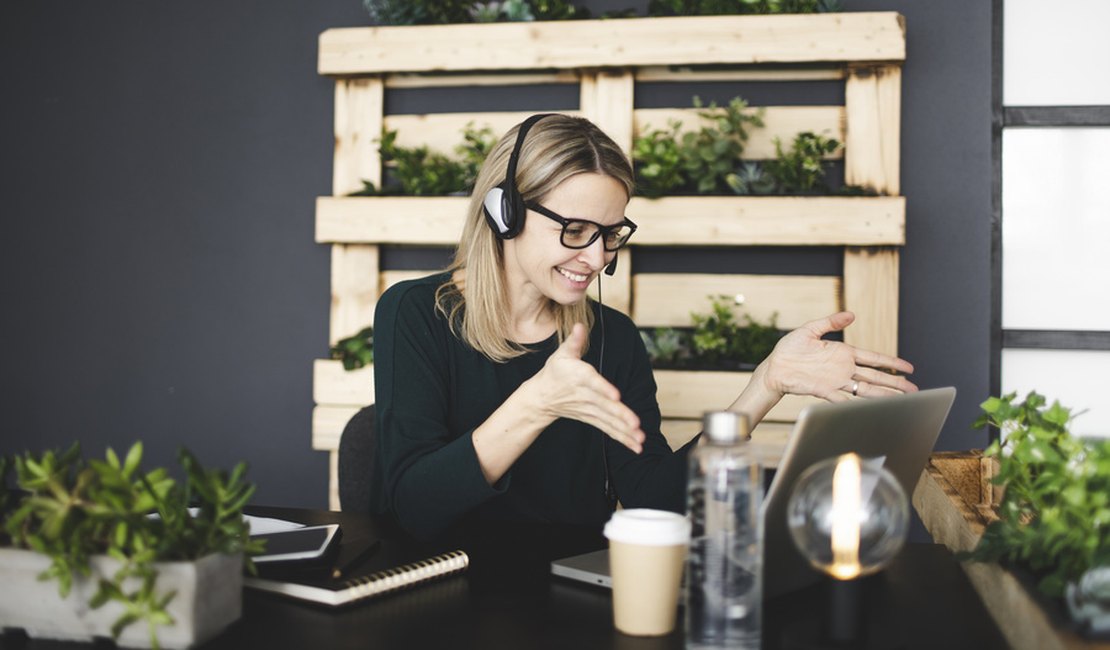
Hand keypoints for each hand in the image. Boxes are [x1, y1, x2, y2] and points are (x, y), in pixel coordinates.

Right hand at [528, 323, 644, 452]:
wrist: (542, 397)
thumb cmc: (555, 372)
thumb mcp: (562, 354)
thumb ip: (574, 341)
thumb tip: (581, 325)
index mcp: (580, 377)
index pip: (593, 383)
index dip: (604, 389)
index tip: (616, 396)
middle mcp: (586, 396)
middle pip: (605, 406)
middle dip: (621, 416)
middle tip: (636, 424)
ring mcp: (589, 410)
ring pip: (609, 422)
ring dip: (625, 432)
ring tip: (640, 440)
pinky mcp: (592, 419)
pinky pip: (608, 430)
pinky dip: (622, 439)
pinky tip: (636, 446)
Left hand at [761, 311, 917, 402]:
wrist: (773, 367)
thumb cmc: (789, 349)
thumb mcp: (810, 330)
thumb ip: (831, 322)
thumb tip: (852, 314)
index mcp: (843, 353)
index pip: (874, 358)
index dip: (892, 363)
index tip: (909, 368)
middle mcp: (843, 369)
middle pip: (875, 377)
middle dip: (895, 383)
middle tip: (915, 390)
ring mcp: (835, 381)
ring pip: (865, 390)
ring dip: (883, 395)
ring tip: (901, 402)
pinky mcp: (824, 391)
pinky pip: (843, 399)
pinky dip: (855, 404)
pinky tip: (869, 408)